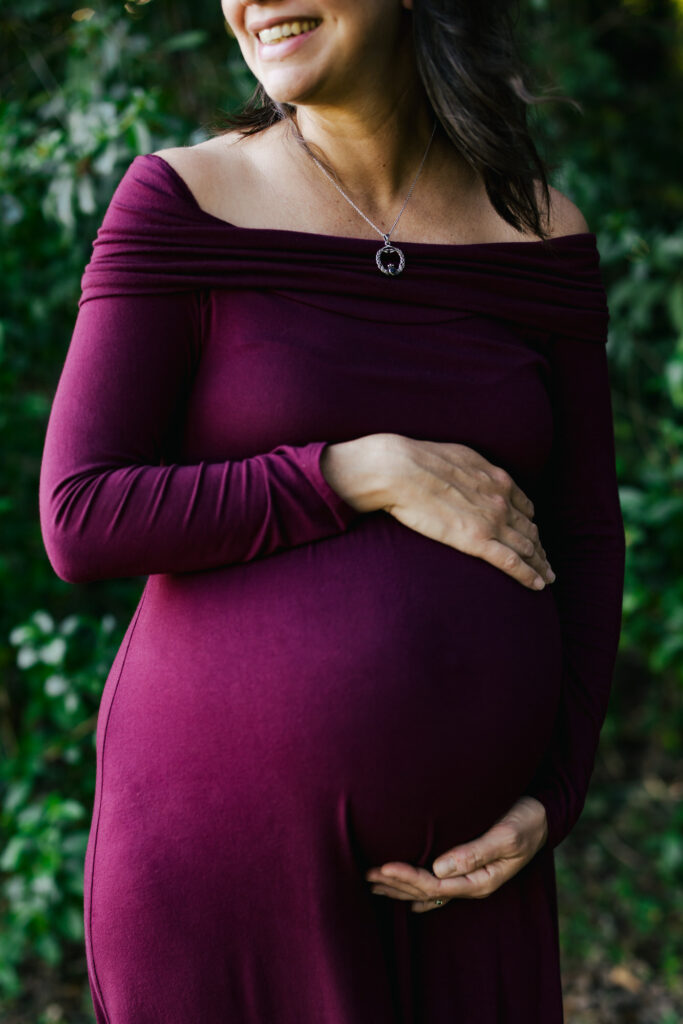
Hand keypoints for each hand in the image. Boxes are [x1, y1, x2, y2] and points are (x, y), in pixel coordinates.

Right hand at [320, 434, 554, 591]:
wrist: (400, 470)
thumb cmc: (419, 461)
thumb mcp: (458, 456)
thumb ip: (474, 470)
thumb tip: (472, 474)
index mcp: (498, 480)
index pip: (525, 508)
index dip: (531, 523)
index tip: (533, 535)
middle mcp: (502, 501)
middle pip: (530, 530)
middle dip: (540, 547)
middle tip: (546, 563)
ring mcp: (492, 522)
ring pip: (527, 547)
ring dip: (540, 564)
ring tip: (546, 577)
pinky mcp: (477, 541)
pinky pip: (512, 562)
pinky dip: (529, 575)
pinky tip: (537, 585)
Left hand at [364, 796, 548, 912]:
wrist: (542, 814)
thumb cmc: (525, 820)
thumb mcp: (506, 835)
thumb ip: (475, 852)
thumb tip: (440, 868)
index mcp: (481, 879)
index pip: (435, 885)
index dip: (407, 877)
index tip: (384, 865)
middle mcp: (472, 883)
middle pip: (426, 891)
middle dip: (396, 883)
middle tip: (366, 874)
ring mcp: (469, 877)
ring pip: (428, 889)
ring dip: (399, 886)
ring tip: (372, 882)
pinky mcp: (467, 866)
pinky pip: (436, 884)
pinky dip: (415, 887)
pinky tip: (403, 896)